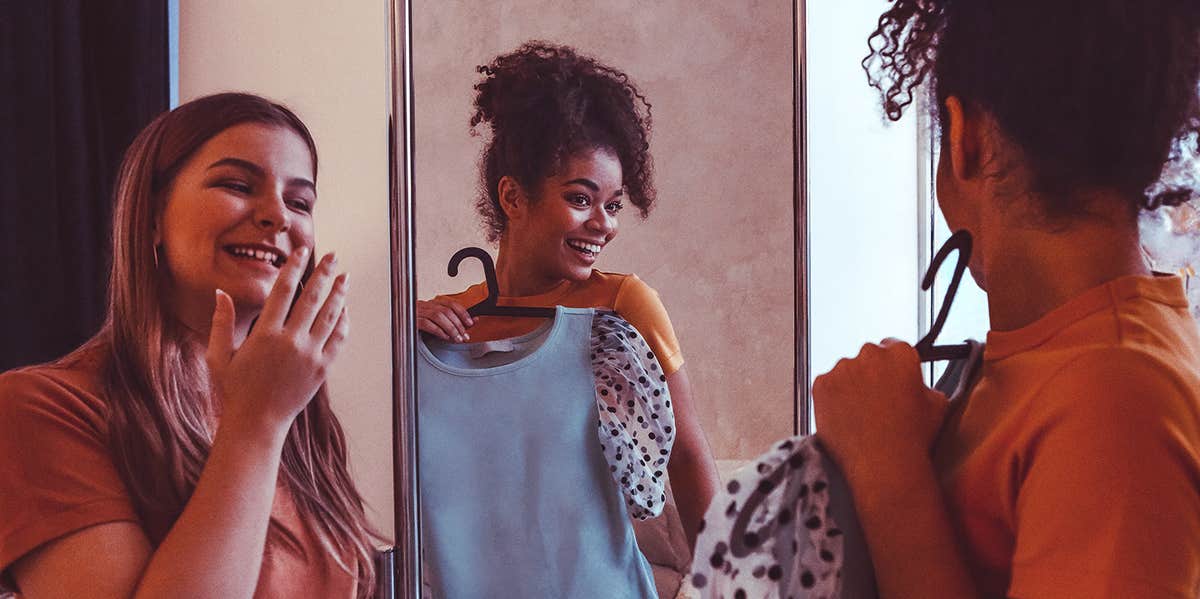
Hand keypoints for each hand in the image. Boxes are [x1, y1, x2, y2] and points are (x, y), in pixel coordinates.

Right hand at [206, 248, 349, 436]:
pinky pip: (338, 339)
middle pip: (313, 298)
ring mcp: (310, 355)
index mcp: (264, 335)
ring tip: (344, 276)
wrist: (257, 422)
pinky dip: (343, 321)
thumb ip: (221, 322)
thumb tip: (220, 292)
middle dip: (324, 273)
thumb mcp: (219, 355)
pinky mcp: (322, 368)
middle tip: (333, 255)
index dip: (294, 268)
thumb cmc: (235, 388)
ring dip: (339, 293)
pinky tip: (344, 308)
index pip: (283, 291)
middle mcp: (290, 342)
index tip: (303, 251)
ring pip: (330, 316)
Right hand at [416, 298, 473, 341]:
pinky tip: (445, 337)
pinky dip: (439, 331)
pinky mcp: (412, 321)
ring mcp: (418, 312)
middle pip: (446, 311)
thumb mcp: (439, 322)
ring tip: (457, 339)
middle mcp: (425, 305)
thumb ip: (456, 321)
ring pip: (438, 316)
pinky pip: (427, 324)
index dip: (463, 313)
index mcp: (432, 304)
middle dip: (458, 325)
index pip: (451, 304)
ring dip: (451, 329)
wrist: (399, 327)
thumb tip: (474, 320)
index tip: (471, 323)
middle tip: (465, 336)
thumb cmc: (420, 325)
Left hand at [812, 339, 946, 478]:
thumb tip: (920, 387)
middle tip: (876, 402)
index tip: (890, 379)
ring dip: (850, 386)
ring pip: (845, 372)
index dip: (892, 366)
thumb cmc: (912, 438)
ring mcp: (842, 368)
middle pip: (867, 358)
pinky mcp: (821, 384)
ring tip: (860, 416)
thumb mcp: (937, 406)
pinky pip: (826, 386)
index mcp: (900, 353)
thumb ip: (926, 387)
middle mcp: (869, 353)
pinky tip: (845, 418)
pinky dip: (832, 399)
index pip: (893, 347)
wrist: (883, 464)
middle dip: (870, 375)